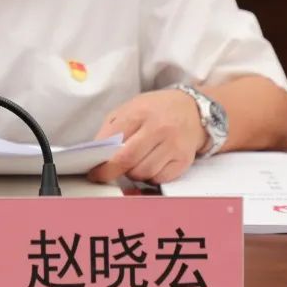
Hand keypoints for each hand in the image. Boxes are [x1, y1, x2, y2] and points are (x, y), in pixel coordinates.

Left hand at [88, 89, 206, 184]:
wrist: (192, 108)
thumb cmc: (156, 110)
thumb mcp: (131, 107)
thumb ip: (112, 128)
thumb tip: (98, 153)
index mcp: (139, 112)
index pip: (114, 141)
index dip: (101, 161)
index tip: (93, 171)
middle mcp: (158, 128)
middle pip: (127, 161)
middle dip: (112, 172)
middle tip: (105, 175)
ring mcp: (173, 145)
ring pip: (143, 173)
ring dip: (133, 173)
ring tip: (134, 163)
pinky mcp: (184, 159)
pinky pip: (160, 179)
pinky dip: (151, 177)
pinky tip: (151, 165)